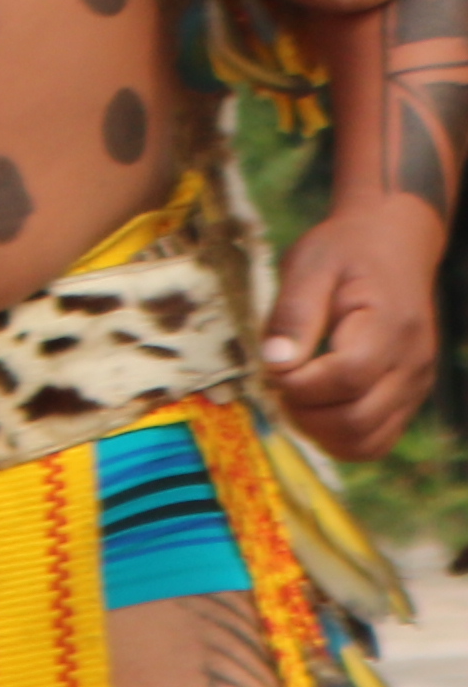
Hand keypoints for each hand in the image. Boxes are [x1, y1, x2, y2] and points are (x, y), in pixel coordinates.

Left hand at [263, 200, 442, 460]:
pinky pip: (376, 440)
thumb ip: (293, 315)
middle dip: (303, 411)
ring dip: (319, 431)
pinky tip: (314, 408)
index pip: (348, 377)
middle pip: (356, 419)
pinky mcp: (408, 399)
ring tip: (293, 395)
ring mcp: (414, 386)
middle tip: (277, 381)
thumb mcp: (310, 266)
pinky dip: (339, 437)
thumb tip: (275, 364)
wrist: (393, 245)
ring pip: (367, 442)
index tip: (272, 364)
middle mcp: (411, 364)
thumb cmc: (345, 252)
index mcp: (389, 326)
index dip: (299, 382)